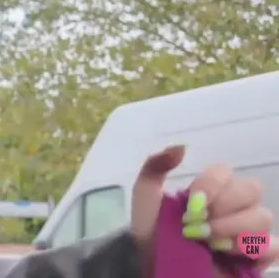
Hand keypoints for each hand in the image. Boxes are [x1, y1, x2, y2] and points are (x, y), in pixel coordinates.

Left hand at [130, 145, 274, 275]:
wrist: (155, 264)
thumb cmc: (152, 229)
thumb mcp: (145, 197)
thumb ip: (155, 167)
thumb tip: (181, 147)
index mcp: (210, 187)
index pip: (225, 171)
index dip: (212, 184)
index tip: (192, 201)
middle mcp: (234, 204)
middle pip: (251, 189)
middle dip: (222, 207)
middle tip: (197, 224)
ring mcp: (248, 228)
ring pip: (262, 217)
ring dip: (231, 229)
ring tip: (207, 242)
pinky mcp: (257, 255)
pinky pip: (273, 246)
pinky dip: (251, 248)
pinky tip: (225, 253)